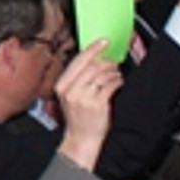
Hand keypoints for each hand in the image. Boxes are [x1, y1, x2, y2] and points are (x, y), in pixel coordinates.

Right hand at [53, 39, 122, 170]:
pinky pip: (110, 85)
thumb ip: (78, 78)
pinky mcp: (97, 104)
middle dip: (106, 61)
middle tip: (113, 62)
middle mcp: (71, 90)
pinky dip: (117, 81)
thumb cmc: (78, 117)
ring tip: (116, 75)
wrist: (81, 138)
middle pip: (92, 65)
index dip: (93, 49)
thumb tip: (95, 58)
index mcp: (62, 85)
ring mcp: (83, 97)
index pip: (78, 61)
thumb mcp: (70, 95)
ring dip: (113, 72)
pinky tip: (118, 83)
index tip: (104, 41)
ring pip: (102, 74)